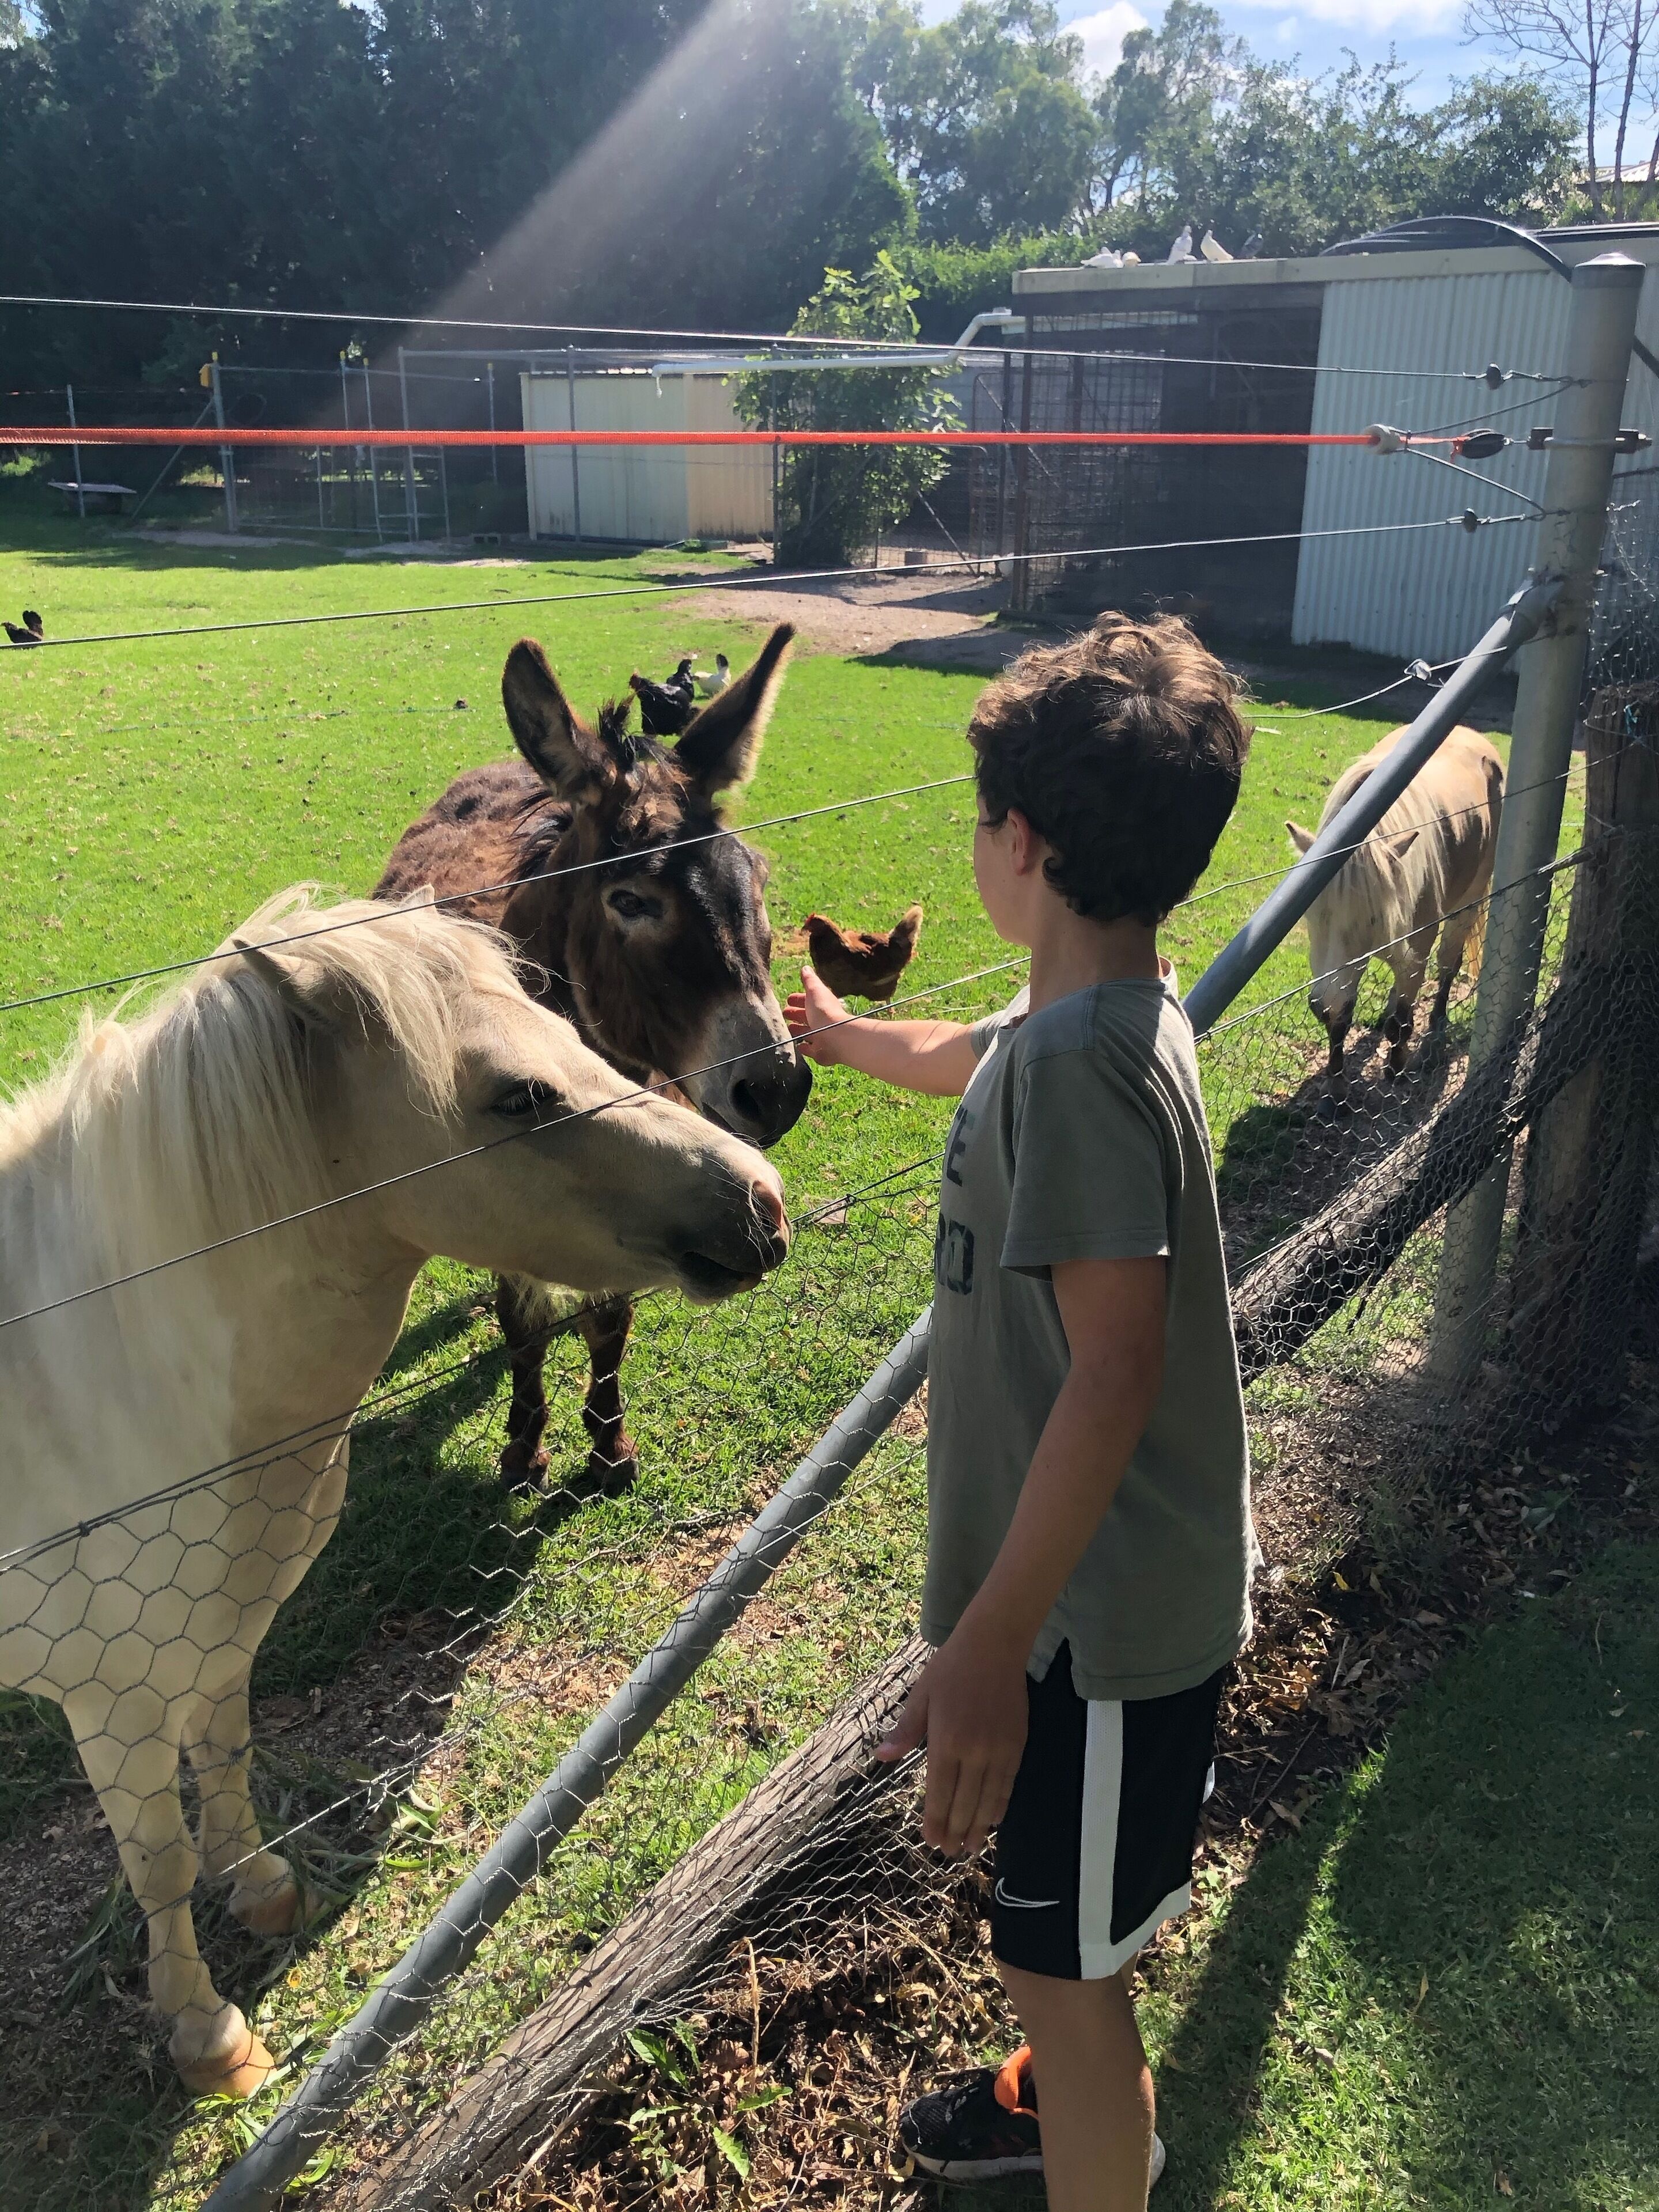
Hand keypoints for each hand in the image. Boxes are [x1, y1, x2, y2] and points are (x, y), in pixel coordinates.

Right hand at [784, 965, 855, 1065]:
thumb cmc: (824, 1012)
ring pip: (807, 1032)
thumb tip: (805, 968)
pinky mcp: (819, 1051)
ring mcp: (821, 1036)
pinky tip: (797, 1045)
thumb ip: (810, 980)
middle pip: (806, 1016)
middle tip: (783, 1014)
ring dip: (797, 1030)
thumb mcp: (815, 991)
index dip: (798, 999)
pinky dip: (803, 1047)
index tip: (788, 999)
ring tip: (787, 1028)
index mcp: (821, 1005)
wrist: (835, 1036)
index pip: (808, 1000)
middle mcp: (822, 1021)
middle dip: (795, 1014)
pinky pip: (809, 1049)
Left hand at [876, 1623, 1028, 1857]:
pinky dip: (1000, 1805)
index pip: (939, 1793)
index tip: (931, 1842)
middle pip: (965, 1803)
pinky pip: (1008, 1784)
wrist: (994, 1646)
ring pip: (989, 1800)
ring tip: (971, 1848)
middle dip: (956, 1831)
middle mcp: (974, 1752)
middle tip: (950, 1853)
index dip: (936, 1821)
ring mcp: (999, 1751)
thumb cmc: (950, 1668)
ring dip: (979, 1827)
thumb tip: (880, 1758)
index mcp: (946, 1741)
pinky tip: (993, 1819)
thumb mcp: (921, 1696)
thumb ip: (905, 1731)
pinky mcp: (1017, 1745)